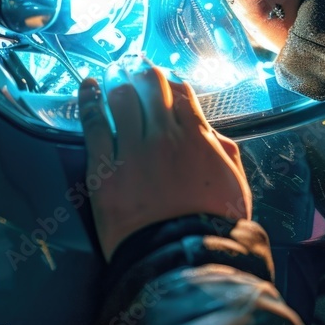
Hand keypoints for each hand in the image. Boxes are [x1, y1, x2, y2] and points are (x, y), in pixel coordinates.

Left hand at [78, 63, 251, 260]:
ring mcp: (133, 150)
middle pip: (152, 87)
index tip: (167, 82)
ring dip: (119, 81)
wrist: (182, 257)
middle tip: (136, 67)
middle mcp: (165, 135)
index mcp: (197, 137)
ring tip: (114, 73)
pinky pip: (94, 124)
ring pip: (123, 98)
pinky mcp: (104, 169)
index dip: (173, 83)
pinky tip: (88, 85)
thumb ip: (226, 151)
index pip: (183, 94)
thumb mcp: (236, 183)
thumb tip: (211, 134)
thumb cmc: (215, 225)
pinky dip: (90, 99)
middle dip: (145, 73)